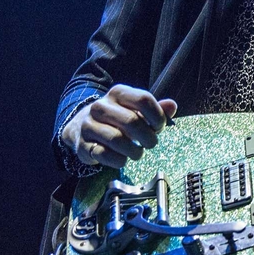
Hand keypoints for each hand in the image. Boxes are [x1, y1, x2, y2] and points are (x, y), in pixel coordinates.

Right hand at [63, 84, 177, 169]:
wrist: (81, 127)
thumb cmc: (117, 119)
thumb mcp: (135, 109)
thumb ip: (156, 109)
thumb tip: (172, 106)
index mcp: (118, 93)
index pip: (143, 99)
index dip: (157, 116)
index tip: (159, 127)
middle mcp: (101, 106)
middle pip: (132, 121)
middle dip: (148, 137)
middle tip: (151, 143)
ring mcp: (89, 125)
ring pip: (117, 140)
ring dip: (134, 151)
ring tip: (137, 152)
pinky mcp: (83, 144)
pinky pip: (105, 155)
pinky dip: (119, 161)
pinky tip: (122, 159)